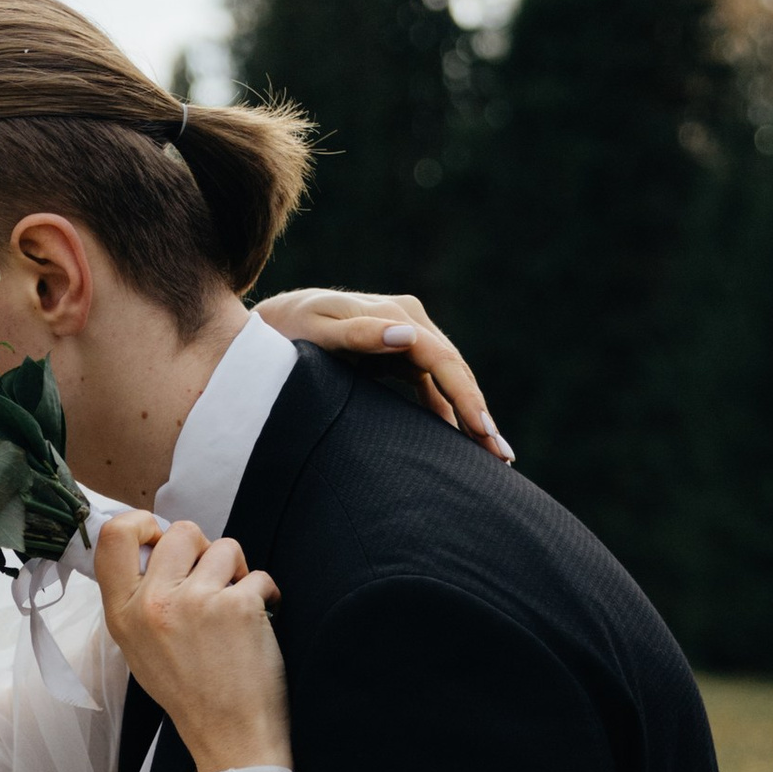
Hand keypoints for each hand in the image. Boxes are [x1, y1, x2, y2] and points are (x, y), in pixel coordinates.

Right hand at [94, 510, 287, 771]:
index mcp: (122, 614)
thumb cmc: (189, 692)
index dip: (141, 524)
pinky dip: (265, 595)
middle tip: (211, 580)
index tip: (160, 536)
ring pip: (224, 548)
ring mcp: (196, 602)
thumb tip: (155, 548)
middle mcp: (153, 603)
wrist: (230, 736)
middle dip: (203, 548)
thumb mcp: (139, 647)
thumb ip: (139, 598)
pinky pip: (258, 575)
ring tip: (233, 609)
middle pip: (180, 531)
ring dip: (236, 572)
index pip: (113, 537)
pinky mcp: (238, 606)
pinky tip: (258, 624)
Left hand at [255, 286, 512, 460]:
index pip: (442, 359)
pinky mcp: (401, 355)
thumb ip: (358, 335)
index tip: (481, 430)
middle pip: (454, 371)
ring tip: (495, 456)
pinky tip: (466, 440)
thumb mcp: (317, 333)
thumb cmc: (287, 332)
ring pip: (450, 380)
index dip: (465, 396)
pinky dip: (450, 411)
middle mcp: (410, 322)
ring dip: (472, 415)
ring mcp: (408, 338)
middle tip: (501, 455)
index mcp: (397, 315)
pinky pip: (434, 386)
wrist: (271, 324)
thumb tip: (407, 337)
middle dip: (479, 413)